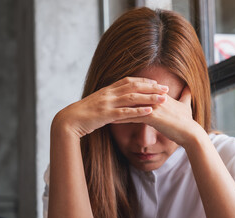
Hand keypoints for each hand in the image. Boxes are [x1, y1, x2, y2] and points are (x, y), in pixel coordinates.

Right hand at [52, 77, 168, 137]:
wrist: (69, 120)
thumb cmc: (84, 113)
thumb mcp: (98, 101)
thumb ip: (110, 98)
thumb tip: (120, 98)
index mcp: (108, 89)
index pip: (129, 81)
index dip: (144, 81)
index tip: (156, 82)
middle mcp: (109, 93)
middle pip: (134, 86)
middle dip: (151, 87)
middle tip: (166, 88)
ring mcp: (108, 103)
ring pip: (132, 98)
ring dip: (149, 97)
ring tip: (164, 99)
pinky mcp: (106, 115)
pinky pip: (125, 112)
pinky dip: (138, 111)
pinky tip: (150, 111)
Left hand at [113, 86, 202, 146]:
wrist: (190, 132)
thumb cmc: (187, 120)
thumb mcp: (187, 105)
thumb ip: (186, 95)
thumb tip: (188, 87)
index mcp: (161, 94)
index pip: (141, 88)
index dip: (129, 89)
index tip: (118, 90)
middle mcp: (155, 98)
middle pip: (133, 94)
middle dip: (119, 95)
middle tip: (107, 97)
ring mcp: (153, 107)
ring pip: (131, 105)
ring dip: (117, 107)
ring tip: (105, 109)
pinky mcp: (152, 117)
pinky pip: (133, 117)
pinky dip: (121, 118)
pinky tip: (111, 120)